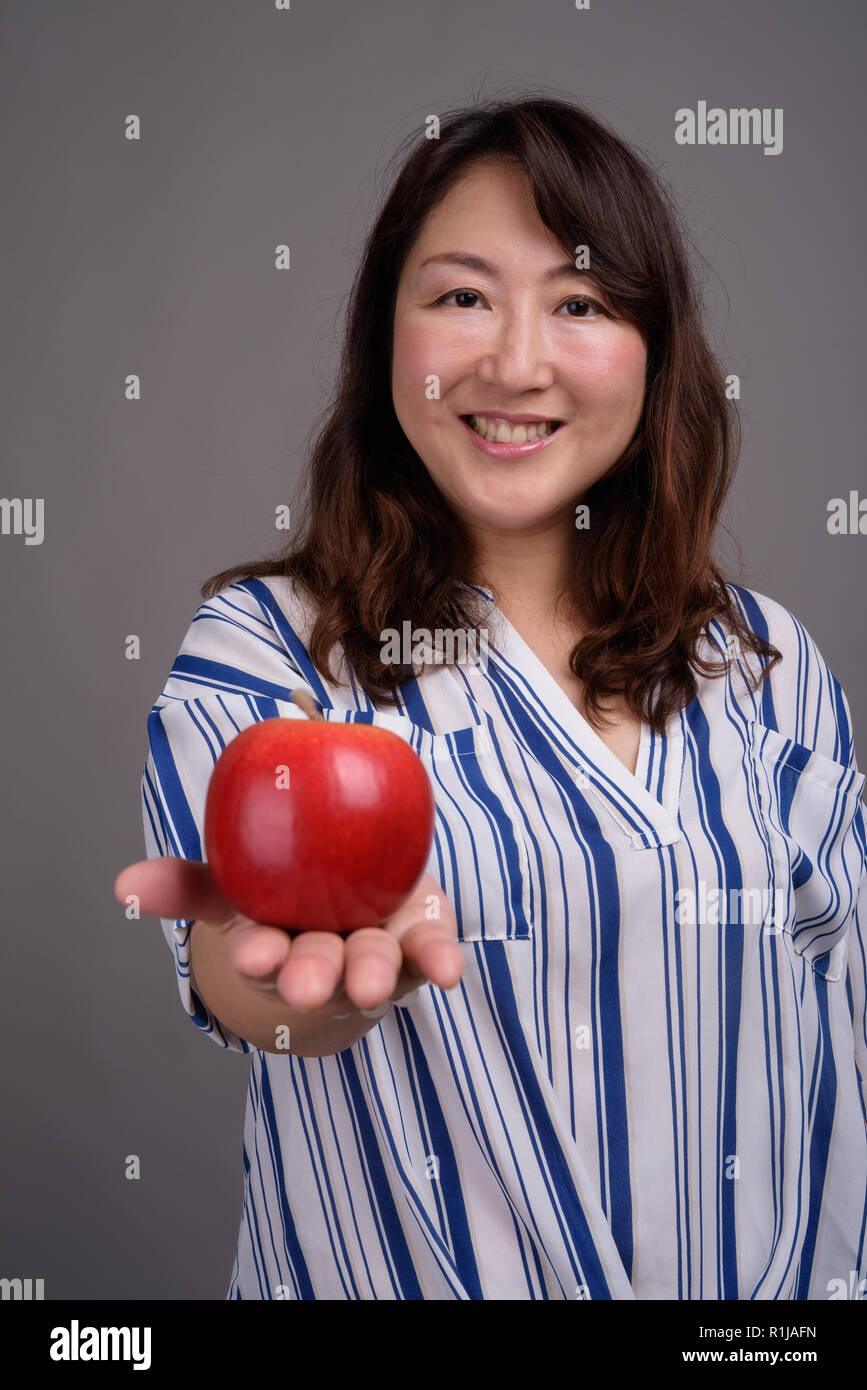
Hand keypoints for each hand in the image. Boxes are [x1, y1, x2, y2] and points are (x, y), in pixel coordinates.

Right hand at [113, 857, 463, 1013]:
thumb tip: (123, 884)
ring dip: (370, 975)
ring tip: (368, 983)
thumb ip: (186, 883)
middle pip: (317, 967)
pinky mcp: (420, 938)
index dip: (258, 954)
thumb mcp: (233, 885)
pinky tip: (451, 972)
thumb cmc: (287, 891)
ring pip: (371, 964)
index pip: (262, 952)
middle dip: (310, 977)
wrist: (358, 887)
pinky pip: (432, 951)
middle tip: (305, 985)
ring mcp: (377, 951)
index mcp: (278, 944)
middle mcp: (328, 956)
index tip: (254, 953)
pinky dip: (441, 961)